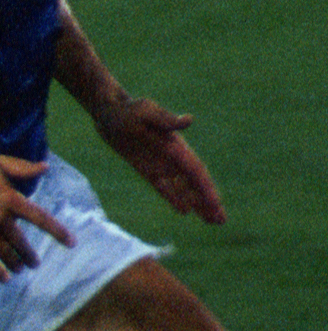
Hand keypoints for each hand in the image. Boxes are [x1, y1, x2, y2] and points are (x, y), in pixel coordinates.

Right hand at [0, 151, 74, 280]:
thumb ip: (21, 167)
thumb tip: (45, 167)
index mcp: (10, 198)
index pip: (40, 218)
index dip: (58, 232)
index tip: (71, 243)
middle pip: (21, 242)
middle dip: (30, 254)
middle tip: (34, 262)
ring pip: (5, 252)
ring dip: (15, 263)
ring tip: (20, 268)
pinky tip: (4, 277)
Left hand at [92, 96, 224, 224]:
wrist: (109, 111)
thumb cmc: (128, 109)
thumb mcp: (145, 112)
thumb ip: (166, 120)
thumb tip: (189, 120)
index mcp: (176, 146)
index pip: (195, 172)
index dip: (206, 189)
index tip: (216, 205)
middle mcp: (173, 157)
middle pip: (194, 184)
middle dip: (207, 202)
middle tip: (221, 221)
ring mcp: (161, 164)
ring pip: (182, 188)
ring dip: (197, 204)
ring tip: (211, 221)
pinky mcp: (147, 168)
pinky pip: (163, 187)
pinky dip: (174, 198)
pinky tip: (185, 211)